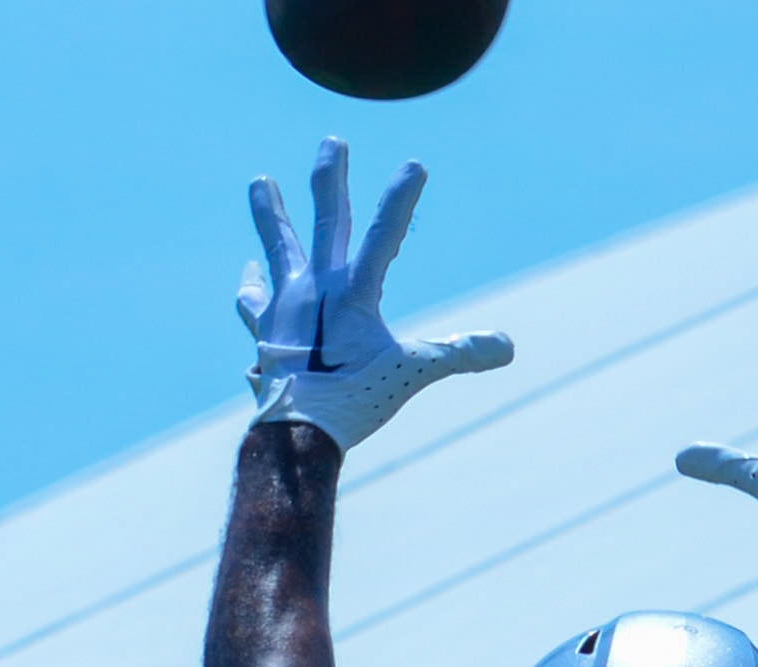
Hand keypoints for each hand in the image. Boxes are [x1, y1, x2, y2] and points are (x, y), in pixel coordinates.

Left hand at [239, 140, 511, 448]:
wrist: (297, 434)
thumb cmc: (356, 402)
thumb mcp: (413, 374)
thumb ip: (458, 353)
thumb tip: (507, 347)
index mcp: (353, 292)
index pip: (384, 235)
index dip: (400, 199)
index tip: (414, 164)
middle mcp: (314, 288)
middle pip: (324, 221)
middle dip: (329, 178)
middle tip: (331, 141)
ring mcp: (283, 305)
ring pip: (276, 246)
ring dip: (269, 212)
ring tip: (260, 182)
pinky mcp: (264, 330)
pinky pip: (254, 301)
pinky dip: (253, 287)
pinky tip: (250, 273)